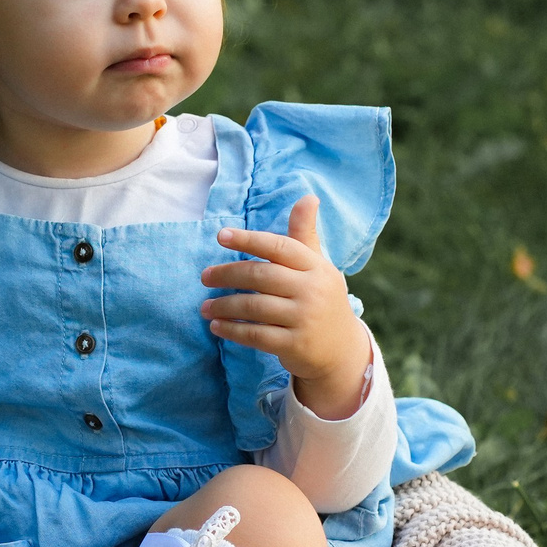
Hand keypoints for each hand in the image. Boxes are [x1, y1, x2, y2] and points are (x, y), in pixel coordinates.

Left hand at [200, 195, 371, 419]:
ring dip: (223, 306)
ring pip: (254, 306)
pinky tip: (216, 327)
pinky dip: (232, 330)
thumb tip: (309, 197)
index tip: (221, 236)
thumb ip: (304, 235)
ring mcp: (304, 318)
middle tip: (205, 277)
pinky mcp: (295, 345)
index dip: (249, 240)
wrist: (342, 350)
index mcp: (316, 266)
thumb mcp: (318, 267)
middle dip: (228, 274)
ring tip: (205, 306)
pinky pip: (256, 335)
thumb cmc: (321, 299)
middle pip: (261, 275)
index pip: (279, 247)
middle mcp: (312, 290)